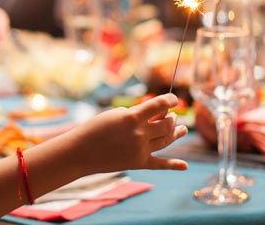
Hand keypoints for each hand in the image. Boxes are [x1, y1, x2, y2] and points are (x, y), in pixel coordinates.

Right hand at [69, 93, 187, 174]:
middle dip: (172, 118)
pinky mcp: (138, 163)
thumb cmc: (94, 128)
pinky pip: (160, 164)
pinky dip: (174, 165)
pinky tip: (184, 165)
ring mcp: (140, 149)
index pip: (159, 105)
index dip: (170, 100)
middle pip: (167, 124)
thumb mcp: (115, 114)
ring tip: (183, 129)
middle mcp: (140, 133)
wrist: (80, 152)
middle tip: (173, 116)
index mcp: (132, 117)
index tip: (175, 98)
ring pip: (166, 140)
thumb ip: (135, 114)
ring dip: (176, 133)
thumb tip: (153, 117)